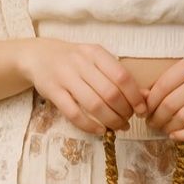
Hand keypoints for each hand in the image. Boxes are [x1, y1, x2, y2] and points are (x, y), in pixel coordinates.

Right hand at [21, 40, 147, 133]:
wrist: (38, 56)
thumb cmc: (74, 60)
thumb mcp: (96, 60)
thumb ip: (118, 75)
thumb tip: (145, 96)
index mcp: (96, 53)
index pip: (122, 76)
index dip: (135, 97)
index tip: (142, 110)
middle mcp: (81, 63)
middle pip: (110, 93)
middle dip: (124, 111)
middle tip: (128, 120)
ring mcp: (65, 77)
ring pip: (94, 104)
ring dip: (110, 120)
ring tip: (118, 126)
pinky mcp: (52, 92)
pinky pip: (74, 113)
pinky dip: (89, 125)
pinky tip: (100, 130)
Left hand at [144, 52, 183, 140]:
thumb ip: (172, 79)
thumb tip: (142, 97)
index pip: (162, 86)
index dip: (149, 102)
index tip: (144, 110)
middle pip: (170, 104)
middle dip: (156, 117)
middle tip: (151, 122)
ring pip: (182, 118)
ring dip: (167, 127)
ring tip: (164, 128)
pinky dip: (183, 135)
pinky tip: (176, 135)